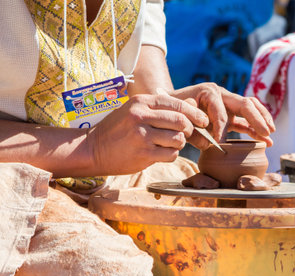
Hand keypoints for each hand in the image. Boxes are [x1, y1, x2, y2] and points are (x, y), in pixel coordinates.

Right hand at [87, 94, 208, 174]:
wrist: (92, 148)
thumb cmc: (118, 129)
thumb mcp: (137, 111)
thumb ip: (164, 108)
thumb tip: (194, 105)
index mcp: (141, 102)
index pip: (177, 103)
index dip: (194, 113)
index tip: (203, 120)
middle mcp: (141, 116)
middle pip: (181, 121)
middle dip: (189, 129)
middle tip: (185, 134)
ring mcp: (142, 136)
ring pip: (178, 139)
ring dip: (179, 144)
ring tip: (168, 144)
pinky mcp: (143, 154)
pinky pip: (171, 154)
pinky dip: (171, 155)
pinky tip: (160, 153)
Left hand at [169, 83, 274, 148]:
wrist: (170, 104)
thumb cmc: (173, 110)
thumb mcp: (179, 118)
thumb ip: (192, 130)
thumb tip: (210, 144)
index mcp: (209, 93)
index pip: (221, 113)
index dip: (221, 129)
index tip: (217, 144)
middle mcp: (222, 94)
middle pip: (245, 104)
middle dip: (257, 118)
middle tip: (266, 132)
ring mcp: (227, 103)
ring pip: (251, 108)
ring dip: (262, 120)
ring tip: (270, 134)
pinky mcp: (230, 113)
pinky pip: (246, 119)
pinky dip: (255, 129)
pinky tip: (266, 140)